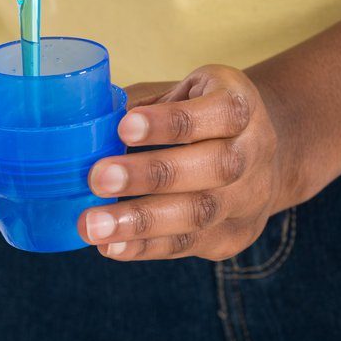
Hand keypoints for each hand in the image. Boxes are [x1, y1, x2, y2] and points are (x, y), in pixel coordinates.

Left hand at [78, 65, 298, 260]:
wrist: (260, 154)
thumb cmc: (199, 114)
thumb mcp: (181, 93)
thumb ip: (141, 106)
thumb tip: (79, 125)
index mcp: (240, 104)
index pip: (218, 113)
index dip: (172, 123)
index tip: (124, 127)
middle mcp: (255, 151)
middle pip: (214, 166)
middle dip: (152, 175)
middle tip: (98, 178)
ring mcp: (250, 198)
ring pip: (201, 213)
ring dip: (142, 221)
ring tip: (93, 226)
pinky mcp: (234, 235)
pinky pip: (189, 243)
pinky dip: (145, 246)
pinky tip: (110, 246)